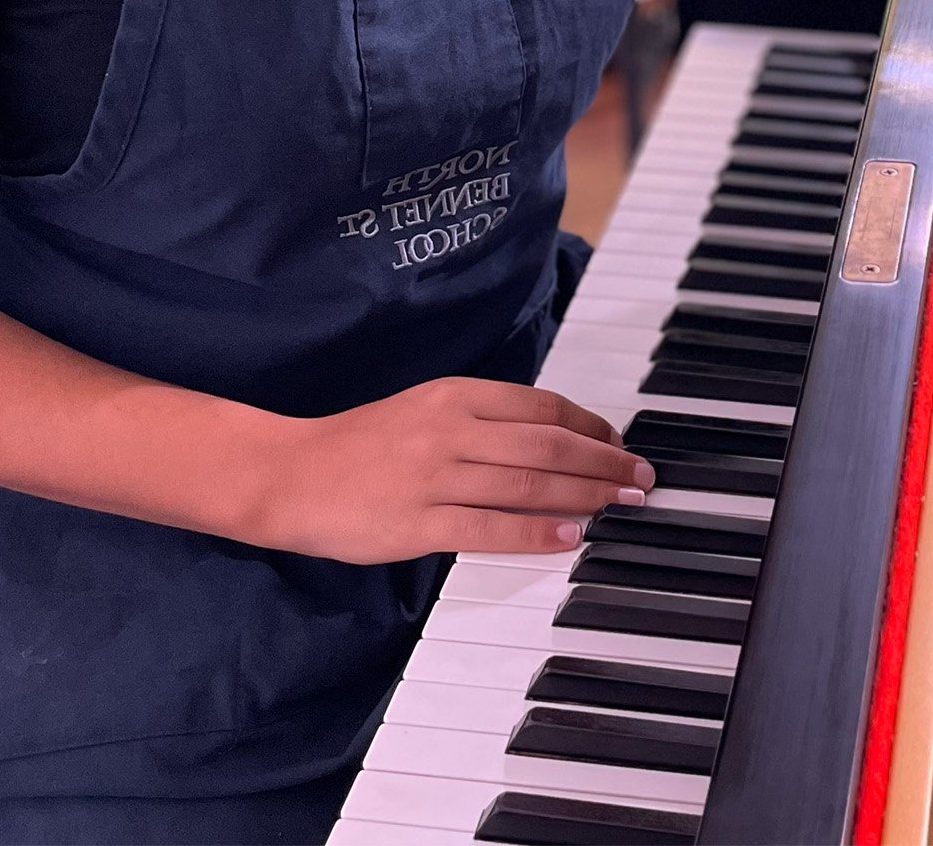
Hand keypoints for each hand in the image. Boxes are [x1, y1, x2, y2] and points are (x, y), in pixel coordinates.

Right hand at [249, 377, 654, 564]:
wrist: (291, 473)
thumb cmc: (359, 444)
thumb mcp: (422, 410)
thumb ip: (478, 419)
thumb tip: (546, 438)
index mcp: (453, 395)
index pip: (540, 407)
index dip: (590, 425)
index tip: (618, 442)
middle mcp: (450, 429)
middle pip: (547, 444)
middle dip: (604, 460)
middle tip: (641, 477)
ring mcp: (435, 477)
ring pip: (528, 483)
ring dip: (585, 494)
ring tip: (622, 504)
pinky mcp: (418, 524)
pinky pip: (491, 528)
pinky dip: (538, 532)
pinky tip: (572, 536)